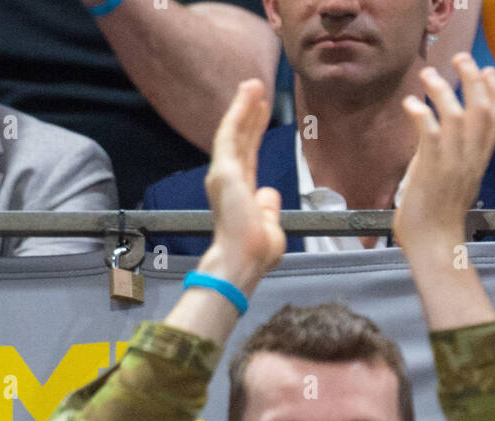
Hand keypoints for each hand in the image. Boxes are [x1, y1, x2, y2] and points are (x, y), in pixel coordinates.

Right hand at [202, 78, 284, 288]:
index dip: (254, 132)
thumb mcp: (271, 228)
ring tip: (253, 83)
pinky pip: (230, 134)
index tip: (261, 112)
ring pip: (234, 132)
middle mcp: (228, 182)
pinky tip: (247, 94)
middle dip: (249, 114)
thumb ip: (269, 208)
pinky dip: (238, 112)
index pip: (248, 156)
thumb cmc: (255, 254)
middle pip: (241, 140)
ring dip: (243, 106)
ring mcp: (224, 175)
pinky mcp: (224, 171)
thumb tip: (269, 192)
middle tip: (257, 89)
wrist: (242, 263)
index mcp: (240, 195)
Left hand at [393, 53, 494, 256]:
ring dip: (443, 89)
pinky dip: (422, 114)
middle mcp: (470, 159)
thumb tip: (436, 135)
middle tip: (459, 58)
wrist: (434, 246)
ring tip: (428, 75)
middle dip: (473, 78)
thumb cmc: (439, 220)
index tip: (487, 71)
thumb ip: (452, 158)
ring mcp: (453, 163)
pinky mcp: (432, 170)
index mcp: (479, 162)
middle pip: (482, 108)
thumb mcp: (455, 184)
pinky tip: (412, 105)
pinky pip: (430, 133)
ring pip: (458, 115)